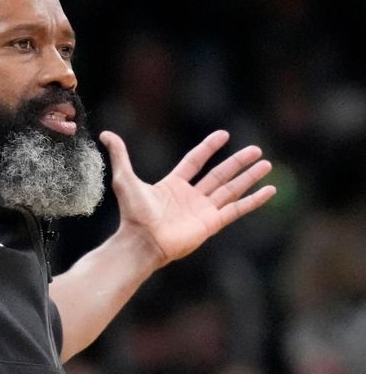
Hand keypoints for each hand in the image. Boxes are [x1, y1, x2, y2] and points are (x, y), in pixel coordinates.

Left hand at [100, 130, 275, 267]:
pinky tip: (269, 190)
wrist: (142, 241)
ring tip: (266, 164)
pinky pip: (237, 209)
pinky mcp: (211, 223)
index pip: (195, 161)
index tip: (224, 135)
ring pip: (231, 189)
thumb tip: (106, 134)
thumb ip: (120, 156)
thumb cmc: (133, 213)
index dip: (209, 148)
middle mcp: (191, 196)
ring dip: (249, 177)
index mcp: (174, 185)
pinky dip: (253, 200)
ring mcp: (203, 210)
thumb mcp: (125, 179)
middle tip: (257, 150)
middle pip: (220, 174)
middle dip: (238, 162)